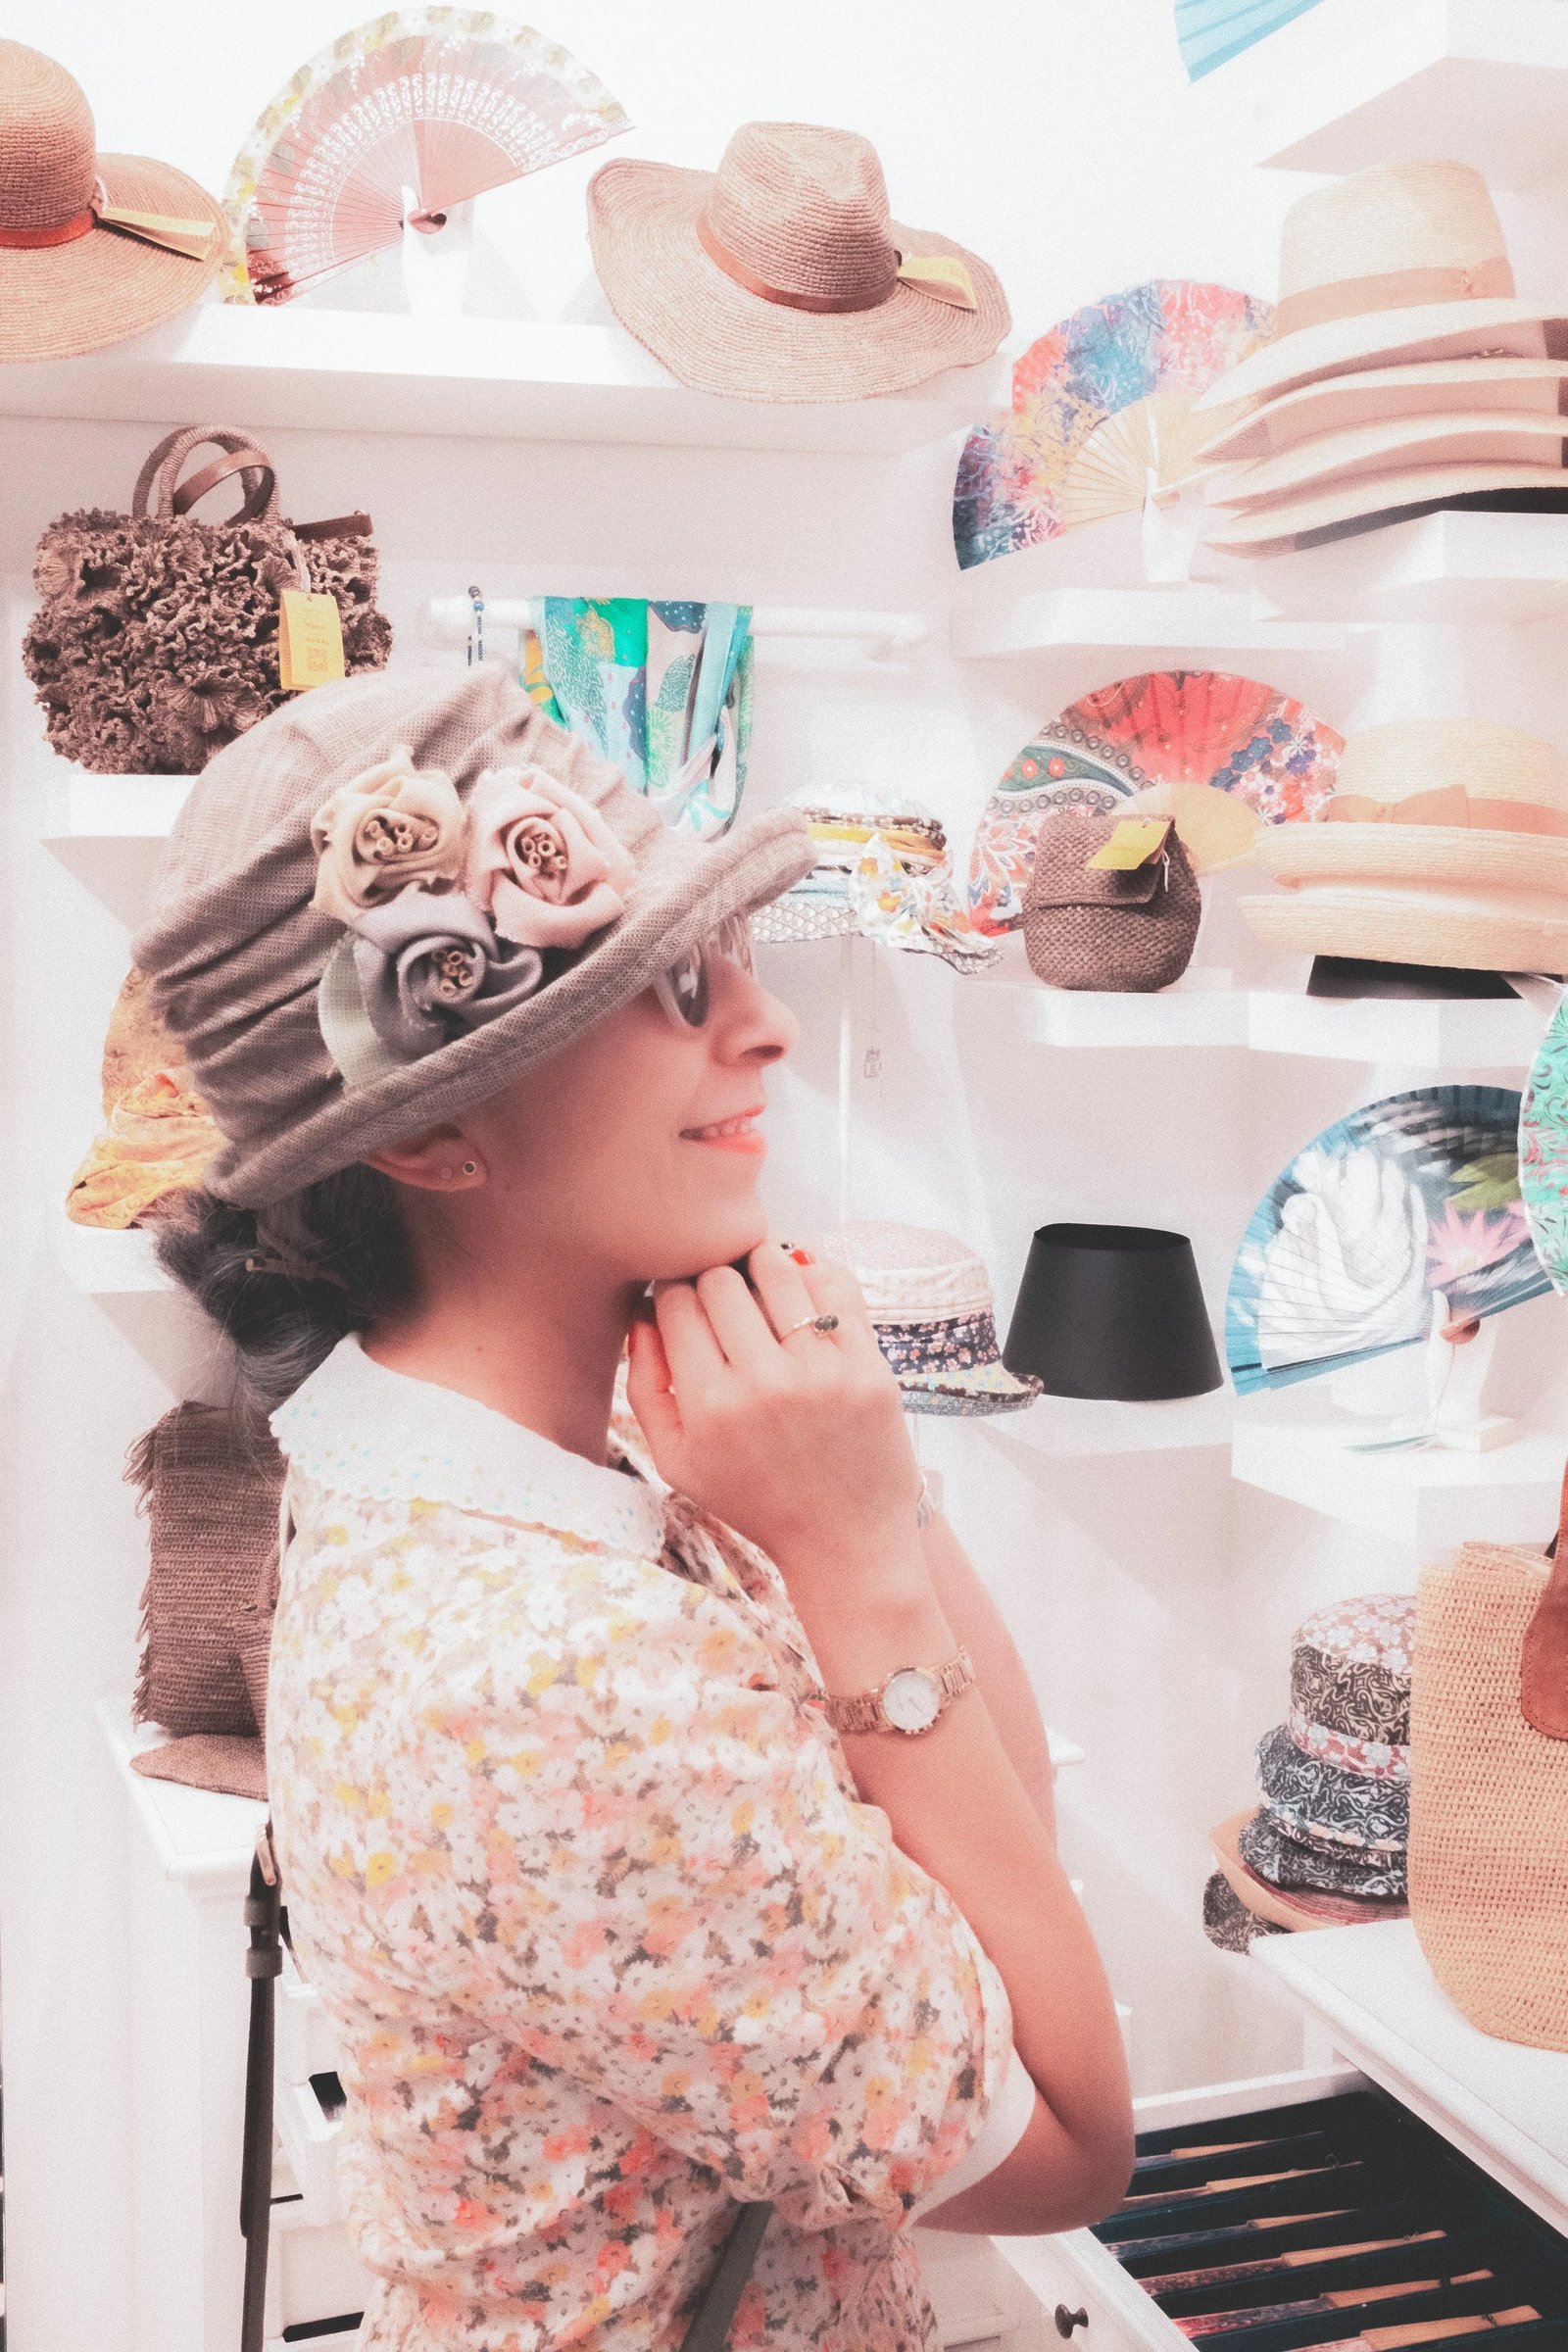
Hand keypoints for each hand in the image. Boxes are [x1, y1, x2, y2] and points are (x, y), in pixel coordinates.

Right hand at [626, 1242, 929, 1620]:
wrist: (846, 1538)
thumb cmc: (755, 1498)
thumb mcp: (679, 1461)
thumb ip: (645, 1388)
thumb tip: (641, 1315)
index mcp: (708, 1406)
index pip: (675, 1304)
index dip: (673, 1293)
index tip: (685, 1303)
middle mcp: (762, 1384)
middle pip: (719, 1279)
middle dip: (713, 1277)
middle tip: (722, 1291)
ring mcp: (820, 1372)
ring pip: (776, 1270)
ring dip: (760, 1263)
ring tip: (759, 1275)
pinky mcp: (867, 1365)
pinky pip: (833, 1287)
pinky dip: (812, 1275)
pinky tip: (802, 1289)